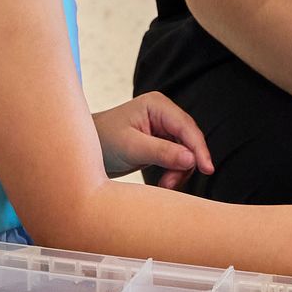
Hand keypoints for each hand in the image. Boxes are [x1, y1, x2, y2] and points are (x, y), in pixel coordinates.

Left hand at [94, 92, 214, 186]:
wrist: (83, 151)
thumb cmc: (103, 141)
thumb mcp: (131, 147)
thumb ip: (162, 152)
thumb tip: (191, 159)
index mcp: (157, 105)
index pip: (186, 127)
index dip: (199, 148)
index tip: (207, 169)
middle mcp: (164, 114)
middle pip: (189, 140)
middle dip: (185, 163)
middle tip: (171, 184)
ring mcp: (163, 128)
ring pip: (186, 152)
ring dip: (179, 171)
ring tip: (164, 186)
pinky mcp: (161, 143)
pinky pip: (177, 159)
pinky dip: (173, 172)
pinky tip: (163, 183)